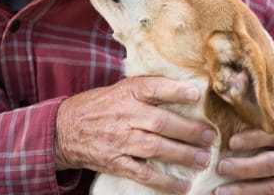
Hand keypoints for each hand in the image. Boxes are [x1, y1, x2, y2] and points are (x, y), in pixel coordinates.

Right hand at [54, 76, 216, 193]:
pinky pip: (143, 173)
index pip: (153, 88)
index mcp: (126, 92)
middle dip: (189, 131)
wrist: (64, 129)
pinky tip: (182, 186)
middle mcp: (124, 115)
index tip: (196, 94)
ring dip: (182, 155)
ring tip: (203, 160)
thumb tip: (184, 88)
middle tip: (210, 137)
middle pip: (161, 122)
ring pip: (156, 148)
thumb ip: (146, 89)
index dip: (175, 90)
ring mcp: (119, 140)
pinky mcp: (115, 162)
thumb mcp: (119, 88)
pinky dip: (164, 181)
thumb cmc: (99, 106)